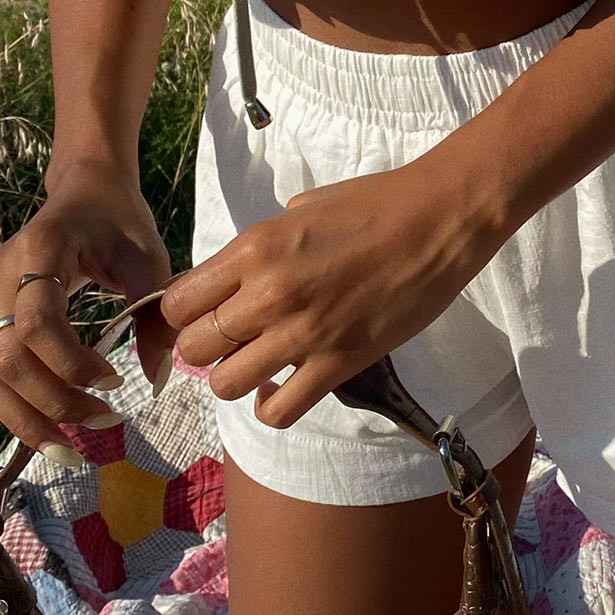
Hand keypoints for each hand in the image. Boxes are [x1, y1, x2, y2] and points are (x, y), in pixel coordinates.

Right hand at [0, 164, 176, 457]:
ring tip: (65, 449)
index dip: (71, 363)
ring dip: (19, 418)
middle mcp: (0, 273)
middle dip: (52, 403)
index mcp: (41, 249)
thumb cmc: (120, 221)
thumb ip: (154, 316)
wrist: (85, 190)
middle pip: (6, 357)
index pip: (37, 323)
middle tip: (104, 421)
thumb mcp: (150, 259)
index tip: (115, 380)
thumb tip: (157, 380)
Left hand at [160, 152, 502, 430]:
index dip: (185, 312)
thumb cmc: (373, 204)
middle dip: (204, 347)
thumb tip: (241, 274)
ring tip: (256, 362)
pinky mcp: (339, 363)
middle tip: (231, 338)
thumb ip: (262, 246)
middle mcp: (268, 293)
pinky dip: (272, 405)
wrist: (437, 220)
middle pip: (194, 347)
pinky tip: (282, 386)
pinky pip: (279, 411)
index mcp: (254, 248)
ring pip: (226, 384)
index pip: (178, 303)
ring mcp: (303, 333)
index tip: (205, 311)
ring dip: (234, 378)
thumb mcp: (299, 209)